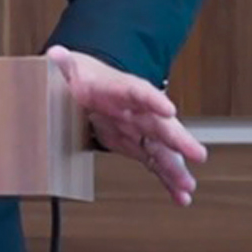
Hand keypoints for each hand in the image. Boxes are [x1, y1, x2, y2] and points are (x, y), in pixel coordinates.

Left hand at [46, 45, 206, 206]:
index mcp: (123, 90)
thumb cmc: (86, 79)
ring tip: (187, 188)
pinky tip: (180, 197)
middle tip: (197, 154)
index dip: (154, 101)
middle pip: (162, 125)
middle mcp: (140, 111)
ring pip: (164, 150)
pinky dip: (168, 181)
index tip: (168, 109)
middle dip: (180, 140)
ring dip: (176, 169)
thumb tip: (53, 54)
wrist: (91, 89)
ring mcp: (142, 131)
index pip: (140, 93)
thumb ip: (63, 64)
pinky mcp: (139, 147)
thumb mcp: (71, 69)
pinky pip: (157, 165)